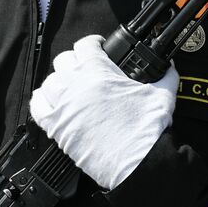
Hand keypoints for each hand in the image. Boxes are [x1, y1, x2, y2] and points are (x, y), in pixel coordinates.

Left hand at [28, 34, 176, 189]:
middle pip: (63, 60)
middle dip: (74, 62)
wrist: (137, 163)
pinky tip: (51, 103)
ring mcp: (64, 106)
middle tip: (84, 70)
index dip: (92, 43)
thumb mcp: (163, 95)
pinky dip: (42, 102)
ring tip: (69, 87)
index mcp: (99, 72)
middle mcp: (77, 85)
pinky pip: (37, 107)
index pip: (85, 44)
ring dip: (58, 82)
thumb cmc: (146, 131)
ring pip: (48, 82)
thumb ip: (166, 75)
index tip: (97, 48)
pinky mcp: (56, 128)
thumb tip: (170, 66)